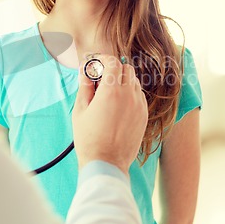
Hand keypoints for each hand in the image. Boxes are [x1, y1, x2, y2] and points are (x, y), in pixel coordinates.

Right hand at [72, 54, 147, 173]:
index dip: (103, 59)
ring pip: (134, 81)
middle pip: (126, 68)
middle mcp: (129, 96)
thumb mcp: (80, 110)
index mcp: (111, 92)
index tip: (96, 63)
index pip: (113, 62)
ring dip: (122, 80)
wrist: (106, 164)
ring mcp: (139, 106)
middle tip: (100, 78)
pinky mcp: (144, 116)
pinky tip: (118, 105)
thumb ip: (85, 86)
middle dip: (113, 68)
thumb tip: (85, 70)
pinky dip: (129, 93)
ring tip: (108, 94)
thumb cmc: (89, 139)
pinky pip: (138, 95)